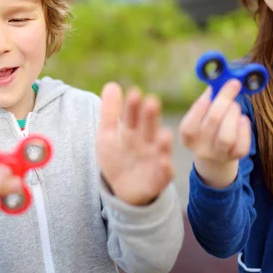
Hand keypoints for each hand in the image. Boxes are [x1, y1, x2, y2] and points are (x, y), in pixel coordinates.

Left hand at [96, 82, 173, 205]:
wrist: (124, 188)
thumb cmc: (118, 157)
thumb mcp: (108, 134)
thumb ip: (109, 111)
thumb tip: (112, 84)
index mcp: (133, 130)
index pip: (132, 116)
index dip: (133, 106)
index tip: (133, 92)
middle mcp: (146, 142)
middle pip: (148, 128)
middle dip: (150, 117)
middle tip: (151, 102)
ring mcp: (154, 159)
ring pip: (160, 148)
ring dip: (163, 141)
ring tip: (163, 134)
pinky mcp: (160, 177)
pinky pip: (164, 172)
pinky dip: (165, 168)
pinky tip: (164, 162)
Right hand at [178, 80, 251, 187]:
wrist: (216, 156)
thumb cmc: (209, 128)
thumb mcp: (202, 116)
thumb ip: (207, 101)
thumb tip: (217, 78)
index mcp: (187, 138)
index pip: (189, 126)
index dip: (201, 106)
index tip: (212, 88)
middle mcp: (200, 149)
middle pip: (212, 123)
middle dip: (224, 99)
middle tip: (233, 84)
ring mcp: (217, 155)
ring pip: (226, 137)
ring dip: (233, 114)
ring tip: (235, 105)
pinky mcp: (234, 158)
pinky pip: (242, 145)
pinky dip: (244, 128)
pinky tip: (243, 120)